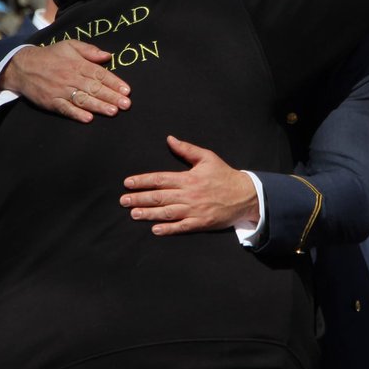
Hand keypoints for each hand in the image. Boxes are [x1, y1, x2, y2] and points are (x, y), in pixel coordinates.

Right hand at [0, 42, 130, 122]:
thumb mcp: (69, 45)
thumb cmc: (50, 55)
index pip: (99, 74)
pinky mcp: (51, 102)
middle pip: (94, 88)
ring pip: (83, 99)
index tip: (126, 90)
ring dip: (99, 106)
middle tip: (126, 104)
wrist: (23, 66)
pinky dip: (76, 114)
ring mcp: (60, 91)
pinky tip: (88, 119)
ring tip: (113, 112)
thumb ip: (89, 50)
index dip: (114, 82)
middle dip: (111, 97)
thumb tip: (108, 56)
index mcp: (77, 64)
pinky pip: (65, 109)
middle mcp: (70, 77)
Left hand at [120, 136, 258, 235]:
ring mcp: (194, 210)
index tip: (128, 183)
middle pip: (159, 197)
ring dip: (149, 214)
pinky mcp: (201, 223)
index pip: (160, 179)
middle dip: (139, 198)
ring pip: (167, 212)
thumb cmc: (224, 175)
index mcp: (188, 178)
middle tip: (123, 201)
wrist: (245, 195)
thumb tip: (170, 139)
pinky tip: (155, 230)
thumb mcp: (207, 157)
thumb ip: (187, 149)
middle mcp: (189, 194)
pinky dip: (168, 229)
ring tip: (133, 214)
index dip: (142, 181)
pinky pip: (181, 227)